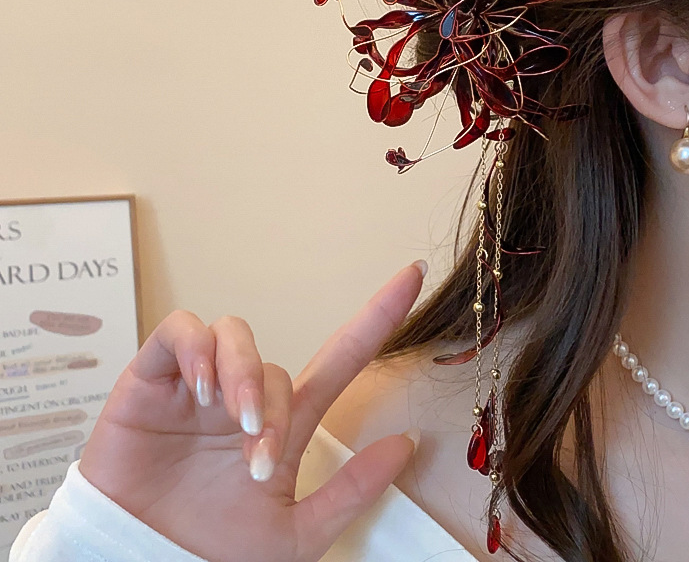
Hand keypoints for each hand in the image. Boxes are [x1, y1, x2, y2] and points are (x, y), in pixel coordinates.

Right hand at [77, 261, 426, 561]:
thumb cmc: (210, 552)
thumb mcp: (294, 534)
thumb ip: (351, 491)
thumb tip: (407, 443)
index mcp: (282, 425)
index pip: (340, 358)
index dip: (377, 316)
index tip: (414, 275)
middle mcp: (243, 396)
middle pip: (274, 365)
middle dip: (273, 410)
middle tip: (259, 460)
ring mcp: (199, 383)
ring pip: (234, 335)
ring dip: (241, 375)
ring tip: (234, 423)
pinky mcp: (153, 377)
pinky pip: (180, 332)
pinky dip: (195, 350)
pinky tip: (199, 390)